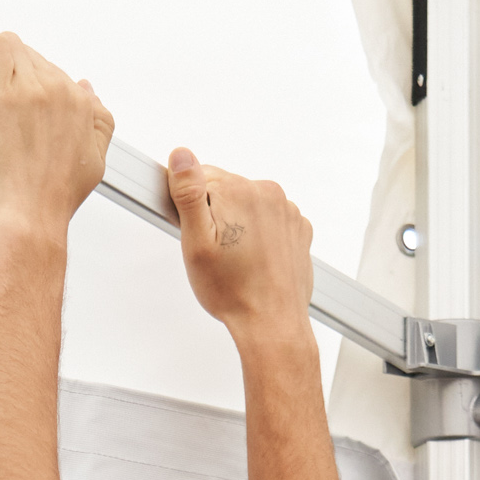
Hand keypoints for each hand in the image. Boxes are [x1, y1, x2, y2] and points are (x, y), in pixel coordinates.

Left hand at [0, 33, 112, 242]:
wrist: (29, 223)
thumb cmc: (49, 203)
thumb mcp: (94, 164)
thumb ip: (98, 124)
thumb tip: (89, 93)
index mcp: (82, 106)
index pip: (54, 73)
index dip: (31, 86)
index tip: (17, 102)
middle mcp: (61, 92)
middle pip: (31, 59)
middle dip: (13, 79)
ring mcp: (30, 90)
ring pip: (11, 51)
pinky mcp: (0, 94)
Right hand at [166, 151, 314, 346]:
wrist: (272, 323)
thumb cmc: (234, 291)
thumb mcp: (197, 243)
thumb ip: (189, 194)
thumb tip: (181, 156)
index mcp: (239, 191)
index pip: (200, 178)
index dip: (191, 207)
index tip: (196, 233)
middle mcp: (268, 193)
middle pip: (226, 191)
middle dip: (216, 216)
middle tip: (215, 253)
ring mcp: (287, 211)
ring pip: (248, 206)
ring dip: (238, 226)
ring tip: (236, 261)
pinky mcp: (297, 228)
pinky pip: (270, 221)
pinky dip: (260, 236)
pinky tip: (254, 261)